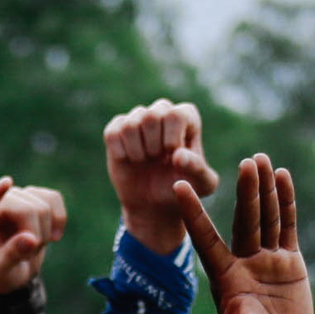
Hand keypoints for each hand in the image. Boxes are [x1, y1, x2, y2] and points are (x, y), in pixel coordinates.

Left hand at [0, 177, 68, 294]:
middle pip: (29, 210)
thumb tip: (31, 239)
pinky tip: (53, 235)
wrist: (13, 270)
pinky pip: (54, 198)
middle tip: (26, 256)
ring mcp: (17, 195)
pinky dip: (59, 219)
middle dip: (36, 237)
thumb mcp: (0, 271)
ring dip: (45, 233)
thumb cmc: (0, 271)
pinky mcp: (35, 195)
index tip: (7, 184)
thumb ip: (11, 256)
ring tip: (31, 247)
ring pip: (44, 206)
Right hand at [103, 98, 216, 254]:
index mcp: (186, 117)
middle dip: (153, 147)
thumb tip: (177, 156)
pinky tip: (129, 160)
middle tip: (157, 160)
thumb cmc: (183, 186)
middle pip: (151, 116)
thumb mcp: (202, 184)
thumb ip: (198, 169)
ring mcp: (137, 118)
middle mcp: (162, 111)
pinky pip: (112, 134)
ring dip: (137, 152)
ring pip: (130, 125)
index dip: (171, 140)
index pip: (176, 115)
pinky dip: (120, 153)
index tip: (173, 158)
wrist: (155, 202)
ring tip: (144, 161)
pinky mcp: (117, 129)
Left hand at [181, 155, 311, 313]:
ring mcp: (266, 262)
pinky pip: (287, 226)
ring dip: (263, 189)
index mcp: (226, 280)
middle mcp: (243, 265)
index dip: (194, 215)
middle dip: (245, 192)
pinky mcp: (289, 264)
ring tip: (260, 160)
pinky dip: (286, 202)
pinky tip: (282, 176)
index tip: (178, 186)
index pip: (206, 240)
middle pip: (244, 221)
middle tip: (245, 161)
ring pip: (265, 218)